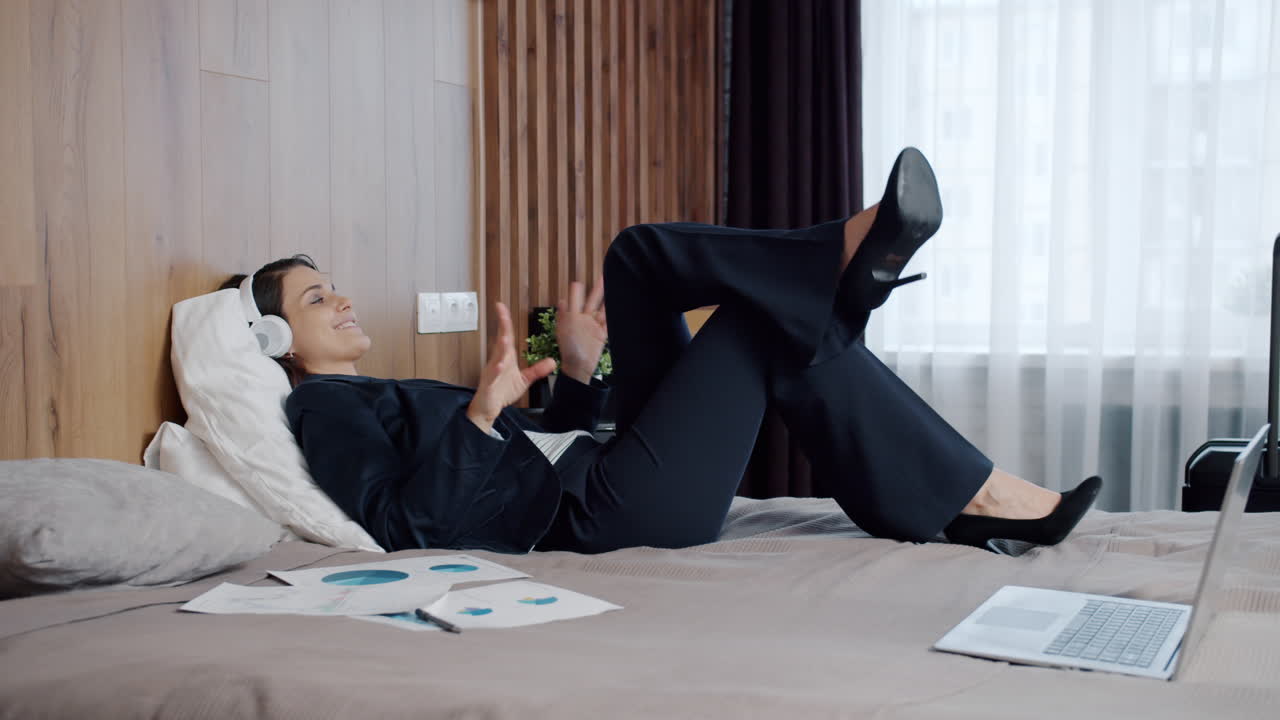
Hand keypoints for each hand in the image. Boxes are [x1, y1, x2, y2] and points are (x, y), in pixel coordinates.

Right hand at [467, 302, 555, 433]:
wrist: (488, 408)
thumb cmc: (501, 392)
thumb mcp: (523, 380)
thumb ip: (537, 370)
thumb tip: (552, 361)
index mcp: (505, 358)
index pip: (506, 336)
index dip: (505, 321)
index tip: (502, 307)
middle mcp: (497, 361)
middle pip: (500, 341)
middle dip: (501, 327)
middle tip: (502, 311)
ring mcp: (491, 372)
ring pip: (496, 358)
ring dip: (500, 348)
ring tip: (505, 339)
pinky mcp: (489, 385)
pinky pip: (492, 377)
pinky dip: (496, 371)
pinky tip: (500, 365)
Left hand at [556, 276, 607, 383]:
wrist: (579, 367)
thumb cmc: (568, 350)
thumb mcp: (563, 330)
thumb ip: (564, 315)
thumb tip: (562, 300)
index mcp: (572, 317)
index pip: (575, 300)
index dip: (577, 290)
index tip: (580, 281)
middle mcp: (583, 320)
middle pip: (591, 301)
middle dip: (597, 290)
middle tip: (602, 277)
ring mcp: (593, 326)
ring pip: (602, 309)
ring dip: (607, 299)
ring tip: (613, 287)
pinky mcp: (602, 334)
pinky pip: (608, 321)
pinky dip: (613, 314)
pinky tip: (617, 305)